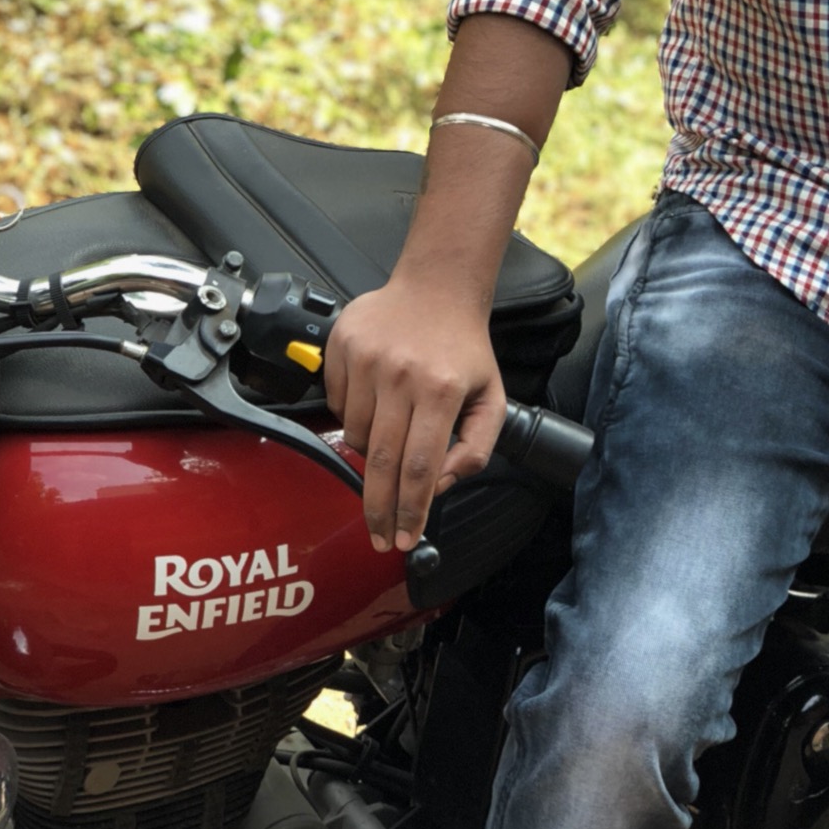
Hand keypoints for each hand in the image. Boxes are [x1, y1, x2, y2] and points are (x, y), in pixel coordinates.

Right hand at [323, 275, 506, 553]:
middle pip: (380, 462)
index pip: (420, 468)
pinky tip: (374, 402)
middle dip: (378, 510)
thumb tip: (439, 486)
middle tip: (379, 537)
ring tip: (389, 435)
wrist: (437, 287)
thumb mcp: (491, 399)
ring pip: (354, 435)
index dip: (410, 512)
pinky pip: (336, 405)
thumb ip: (476, 449)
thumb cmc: (464, 348)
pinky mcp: (341, 348)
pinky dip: (351, 417)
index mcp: (442, 391)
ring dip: (367, 453)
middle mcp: (401, 376)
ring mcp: (366, 360)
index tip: (404, 541)